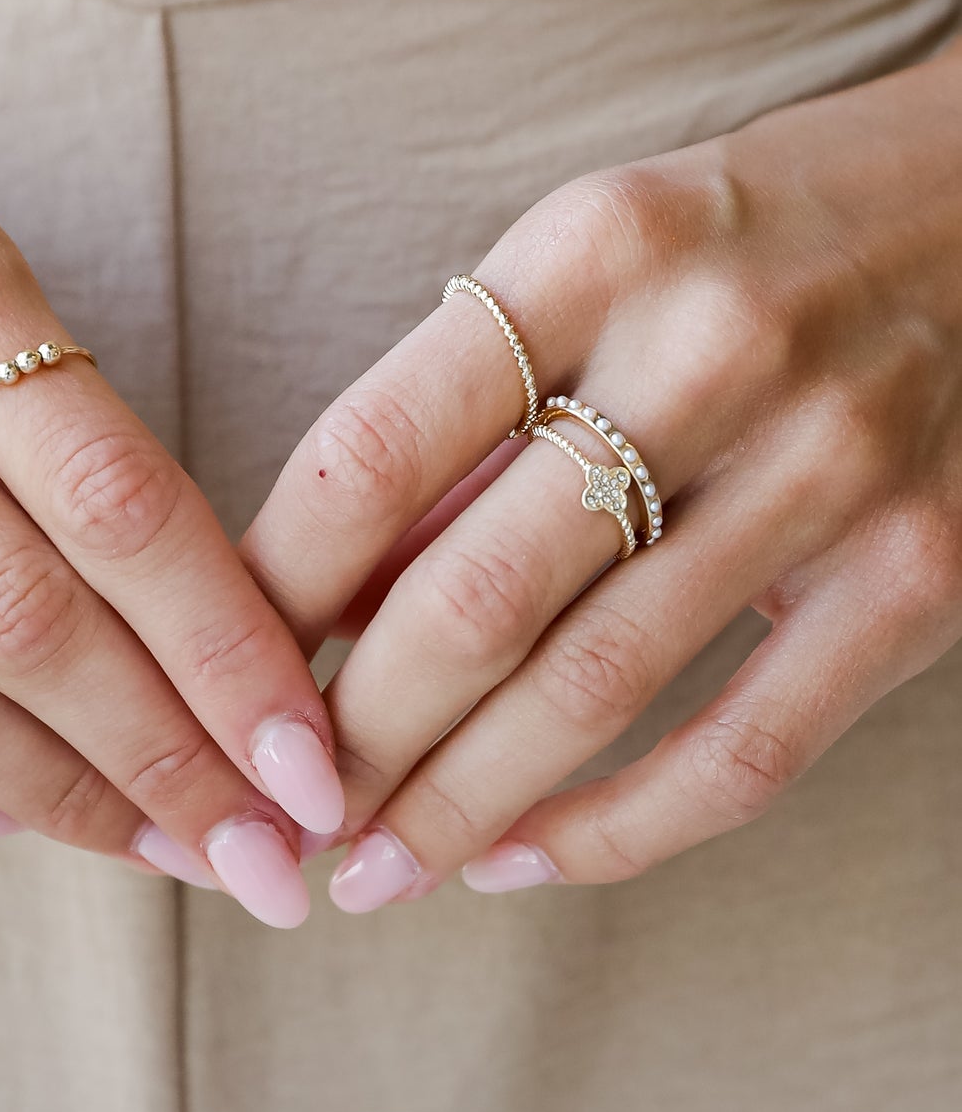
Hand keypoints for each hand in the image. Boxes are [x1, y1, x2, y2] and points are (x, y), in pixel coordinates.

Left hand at [244, 46, 961, 905]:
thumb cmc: (746, 242)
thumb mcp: (590, 262)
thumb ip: (464, 417)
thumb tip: (317, 603)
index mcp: (597, 248)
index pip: (377, 447)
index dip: (274, 590)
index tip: (219, 674)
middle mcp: (712, 351)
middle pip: (475, 595)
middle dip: (354, 734)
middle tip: (284, 808)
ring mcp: (831, 467)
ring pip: (593, 691)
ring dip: (456, 807)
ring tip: (374, 869)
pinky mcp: (923, 573)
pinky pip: (743, 752)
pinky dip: (615, 830)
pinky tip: (523, 861)